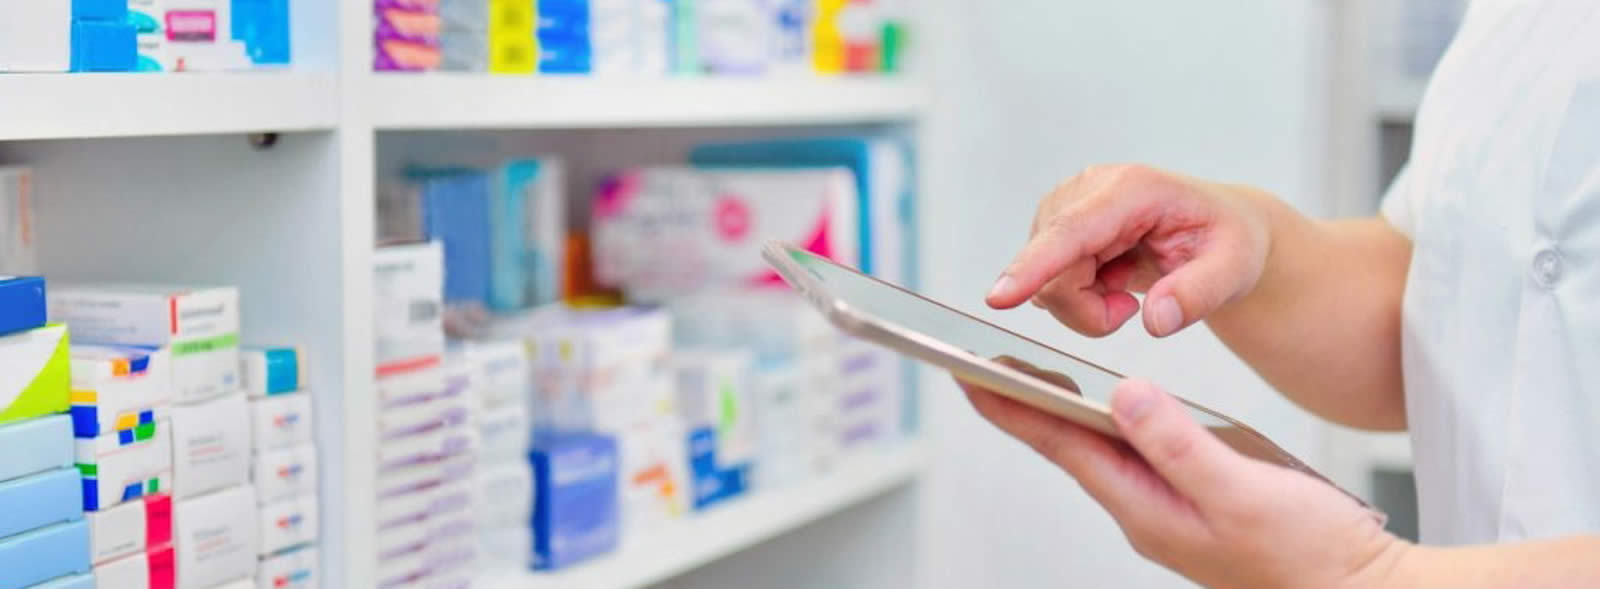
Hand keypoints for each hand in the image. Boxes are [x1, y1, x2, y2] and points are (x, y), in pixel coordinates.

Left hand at [958, 377, 1411, 588]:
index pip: (1062, 445)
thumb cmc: (1310, 554)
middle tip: (977, 364)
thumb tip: (1124, 395)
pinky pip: (1136, 455)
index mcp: (1146, 508)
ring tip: (1024, 376)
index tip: (968, 374)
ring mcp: (1168, 509)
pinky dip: (1111, 424)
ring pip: (1101, 451)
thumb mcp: (1242, 490)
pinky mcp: (1194, 502)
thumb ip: (1178, 443)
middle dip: (1023, 404)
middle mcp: (1147, 510)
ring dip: (1062, 412)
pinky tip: (1109, 409)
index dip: (1012, 406)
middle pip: (1070, 446)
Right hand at [986, 165, 1272, 336]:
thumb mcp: (1235, 268)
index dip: (1033, 266)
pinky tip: (1108, 280)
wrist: (1217, 228)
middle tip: (1134, 311)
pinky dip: (1078, 298)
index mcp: (1132, 189)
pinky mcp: (1055, 226)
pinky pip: (1046, 282)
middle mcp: (1088, 189)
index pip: (1072, 231)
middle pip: (1054, 271)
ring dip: (1084, 305)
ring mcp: (1066, 206)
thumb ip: (1199, 294)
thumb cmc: (1227, 239)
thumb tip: (1155, 320)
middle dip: (1088, 310)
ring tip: (1127, 289)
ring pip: (1046, 282)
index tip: (999, 298)